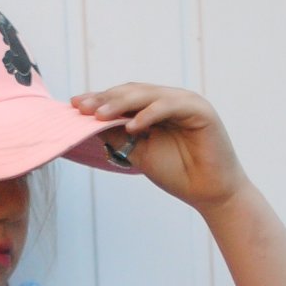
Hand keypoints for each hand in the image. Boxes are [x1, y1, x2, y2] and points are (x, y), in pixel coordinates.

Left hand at [70, 83, 246, 209]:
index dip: (100, 100)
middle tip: (82, 108)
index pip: (124, 98)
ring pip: (148, 95)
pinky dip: (150, 114)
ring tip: (99, 115)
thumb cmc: (179, 173)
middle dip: (105, 99)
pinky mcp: (200, 110)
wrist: (210, 193)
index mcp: (155, 108)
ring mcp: (185, 102)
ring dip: (121, 103)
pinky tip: (133, 126)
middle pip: (132, 92)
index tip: (75, 106)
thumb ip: (121, 135)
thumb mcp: (141, 152)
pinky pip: (170, 106)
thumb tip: (93, 123)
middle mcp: (169, 100)